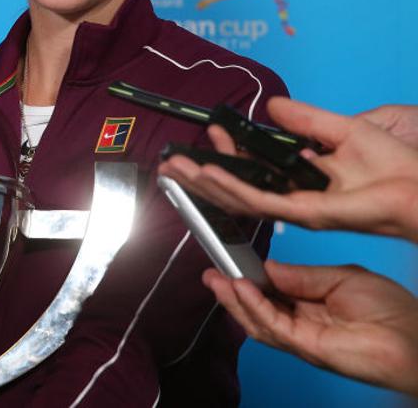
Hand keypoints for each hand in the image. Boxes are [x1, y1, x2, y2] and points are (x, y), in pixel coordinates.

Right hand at [158, 97, 417, 241]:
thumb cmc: (396, 168)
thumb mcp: (342, 129)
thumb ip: (304, 120)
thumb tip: (272, 107)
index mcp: (302, 181)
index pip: (251, 169)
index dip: (227, 151)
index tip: (213, 131)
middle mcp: (295, 198)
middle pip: (236, 189)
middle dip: (201, 176)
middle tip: (172, 162)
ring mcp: (298, 209)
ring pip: (239, 198)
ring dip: (205, 184)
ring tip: (177, 171)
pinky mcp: (305, 214)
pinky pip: (259, 202)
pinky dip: (230, 188)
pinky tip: (208, 175)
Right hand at [204, 261, 417, 395]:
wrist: (413, 336)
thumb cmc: (392, 310)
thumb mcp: (341, 277)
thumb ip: (301, 275)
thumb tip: (267, 267)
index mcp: (312, 304)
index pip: (271, 290)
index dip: (249, 276)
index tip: (231, 260)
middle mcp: (303, 323)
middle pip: (257, 307)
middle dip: (231, 290)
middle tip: (211, 272)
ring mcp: (302, 338)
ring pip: (257, 320)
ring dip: (234, 300)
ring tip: (217, 279)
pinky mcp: (305, 347)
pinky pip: (272, 326)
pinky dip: (254, 307)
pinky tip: (241, 288)